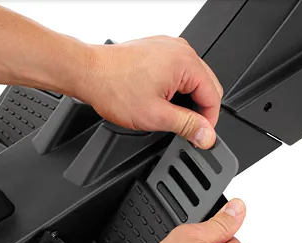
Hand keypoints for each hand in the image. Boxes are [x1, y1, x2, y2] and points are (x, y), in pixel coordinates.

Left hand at [78, 36, 223, 148]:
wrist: (88, 72)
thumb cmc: (113, 87)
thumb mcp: (155, 115)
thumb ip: (187, 125)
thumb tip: (207, 135)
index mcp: (185, 62)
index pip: (213, 96)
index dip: (208, 122)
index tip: (199, 136)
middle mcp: (180, 49)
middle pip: (206, 86)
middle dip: (198, 110)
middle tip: (183, 130)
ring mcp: (169, 47)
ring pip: (192, 80)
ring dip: (185, 99)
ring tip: (166, 113)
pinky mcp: (158, 50)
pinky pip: (177, 71)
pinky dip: (174, 88)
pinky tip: (159, 99)